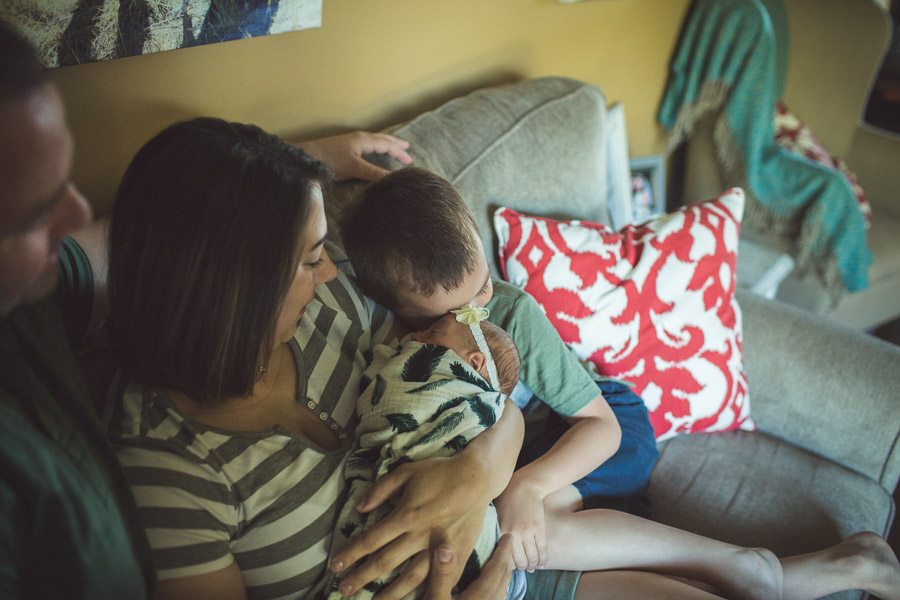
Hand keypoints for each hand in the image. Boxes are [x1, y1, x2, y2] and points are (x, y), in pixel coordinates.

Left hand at [297, 131, 411, 180]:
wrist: (307, 157)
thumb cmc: (330, 161)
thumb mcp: (354, 168)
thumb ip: (373, 173)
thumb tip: (392, 178)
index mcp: (363, 140)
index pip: (387, 144)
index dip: (399, 152)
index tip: (409, 161)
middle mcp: (358, 137)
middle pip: (381, 139)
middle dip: (394, 144)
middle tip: (406, 148)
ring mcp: (350, 141)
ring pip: (373, 141)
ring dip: (385, 144)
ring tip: (392, 148)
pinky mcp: (344, 146)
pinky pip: (366, 144)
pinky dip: (375, 147)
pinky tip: (371, 152)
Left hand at [329, 455, 489, 597]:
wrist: (477, 477)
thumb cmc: (440, 472)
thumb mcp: (407, 471)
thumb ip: (381, 489)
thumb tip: (359, 508)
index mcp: (406, 515)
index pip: (371, 540)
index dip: (351, 554)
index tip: (335, 566)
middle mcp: (421, 535)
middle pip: (386, 562)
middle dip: (362, 577)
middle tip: (344, 590)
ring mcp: (440, 548)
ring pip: (411, 576)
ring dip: (391, 592)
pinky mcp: (458, 554)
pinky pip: (439, 577)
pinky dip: (427, 589)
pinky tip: (417, 597)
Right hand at [422, 534, 514, 599]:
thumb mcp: (434, 598)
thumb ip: (442, 574)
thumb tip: (446, 545)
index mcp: (481, 596)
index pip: (497, 569)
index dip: (503, 551)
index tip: (508, 536)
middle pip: (503, 580)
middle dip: (505, 562)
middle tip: (505, 546)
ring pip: (501, 592)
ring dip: (500, 576)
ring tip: (497, 565)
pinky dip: (495, 589)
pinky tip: (485, 589)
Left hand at [493, 480, 547, 570]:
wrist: (524, 486)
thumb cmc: (507, 500)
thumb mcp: (496, 516)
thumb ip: (495, 533)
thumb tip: (494, 550)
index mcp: (500, 532)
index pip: (504, 557)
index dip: (508, 566)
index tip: (511, 568)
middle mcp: (513, 534)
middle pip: (519, 560)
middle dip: (522, 567)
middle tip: (524, 568)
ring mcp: (527, 531)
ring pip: (532, 557)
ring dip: (533, 564)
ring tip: (533, 566)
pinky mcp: (538, 528)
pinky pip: (542, 549)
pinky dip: (543, 558)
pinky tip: (543, 562)